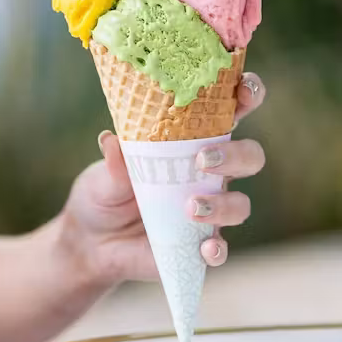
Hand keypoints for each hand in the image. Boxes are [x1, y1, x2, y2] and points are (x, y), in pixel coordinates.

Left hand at [61, 74, 266, 285]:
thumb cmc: (103, 194)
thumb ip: (113, 163)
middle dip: (237, 155)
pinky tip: (205, 248)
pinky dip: (217, 249)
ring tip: (190, 207)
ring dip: (223, 205)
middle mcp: (208, 174)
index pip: (229, 112)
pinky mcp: (199, 246)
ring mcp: (208, 210)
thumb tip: (110, 139)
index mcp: (190, 142)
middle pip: (249, 157)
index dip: (246, 96)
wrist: (91, 243)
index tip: (244, 92)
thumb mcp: (102, 176)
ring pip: (240, 204)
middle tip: (203, 160)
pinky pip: (221, 249)